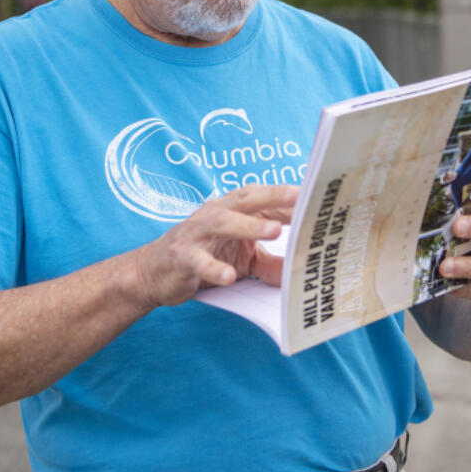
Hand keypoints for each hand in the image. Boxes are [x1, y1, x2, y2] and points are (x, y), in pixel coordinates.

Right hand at [130, 184, 297, 308]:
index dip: (288, 198)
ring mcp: (196, 232)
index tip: (317, 195)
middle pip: (246, 199)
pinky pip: (197, 260)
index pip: (264, 199)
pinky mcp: (180, 256)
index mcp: (232, 209)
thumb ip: (270, 262)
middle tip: (300, 197)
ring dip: (250, 225)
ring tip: (274, 231)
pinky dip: (213, 267)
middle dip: (274, 195)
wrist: (153, 272)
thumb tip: (300, 270)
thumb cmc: (205, 256)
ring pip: (223, 222)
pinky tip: (229, 276)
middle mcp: (215, 213)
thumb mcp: (242, 258)